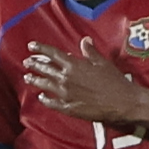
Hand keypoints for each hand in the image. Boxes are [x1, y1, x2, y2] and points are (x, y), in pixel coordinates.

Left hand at [24, 45, 148, 129]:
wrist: (122, 102)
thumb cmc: (114, 81)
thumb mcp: (102, 62)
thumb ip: (90, 51)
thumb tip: (84, 40)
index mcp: (74, 65)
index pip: (52, 54)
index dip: (40, 48)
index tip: (31, 46)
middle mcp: (66, 78)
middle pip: (45, 69)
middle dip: (34, 65)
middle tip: (26, 62)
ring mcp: (65, 94)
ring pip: (45, 85)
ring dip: (35, 80)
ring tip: (27, 77)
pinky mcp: (68, 108)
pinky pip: (52, 103)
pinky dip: (45, 99)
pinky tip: (41, 97)